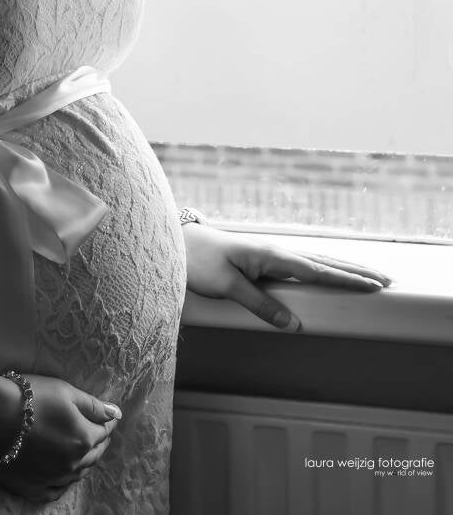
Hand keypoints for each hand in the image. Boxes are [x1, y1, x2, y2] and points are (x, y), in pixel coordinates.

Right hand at [0, 374, 120, 502]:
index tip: (107, 417)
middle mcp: (72, 464)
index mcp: (83, 439)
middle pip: (93, 455)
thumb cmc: (28, 397)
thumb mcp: (65, 392)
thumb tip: (116, 414)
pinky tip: (62, 476)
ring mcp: (51, 479)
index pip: (103, 432)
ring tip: (83, 452)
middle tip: (98, 434)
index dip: (106, 422)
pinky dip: (62, 483)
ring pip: (76, 474)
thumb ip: (93, 405)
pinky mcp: (31, 488)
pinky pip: (54, 491)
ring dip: (83, 462)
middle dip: (98, 442)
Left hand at [183, 223, 392, 330]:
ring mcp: (270, 254)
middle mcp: (276, 252)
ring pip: (315, 261)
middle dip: (356, 271)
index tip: (374, 286)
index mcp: (271, 256)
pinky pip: (301, 264)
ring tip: (368, 276)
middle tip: (387, 280)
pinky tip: (329, 271)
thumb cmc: (199, 262)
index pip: (318, 270)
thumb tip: (293, 324)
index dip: (346, 279)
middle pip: (325, 261)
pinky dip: (323, 267)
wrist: (178, 242)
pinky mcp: (262, 259)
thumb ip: (260, 305)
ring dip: (343, 267)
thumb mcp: (227, 286)